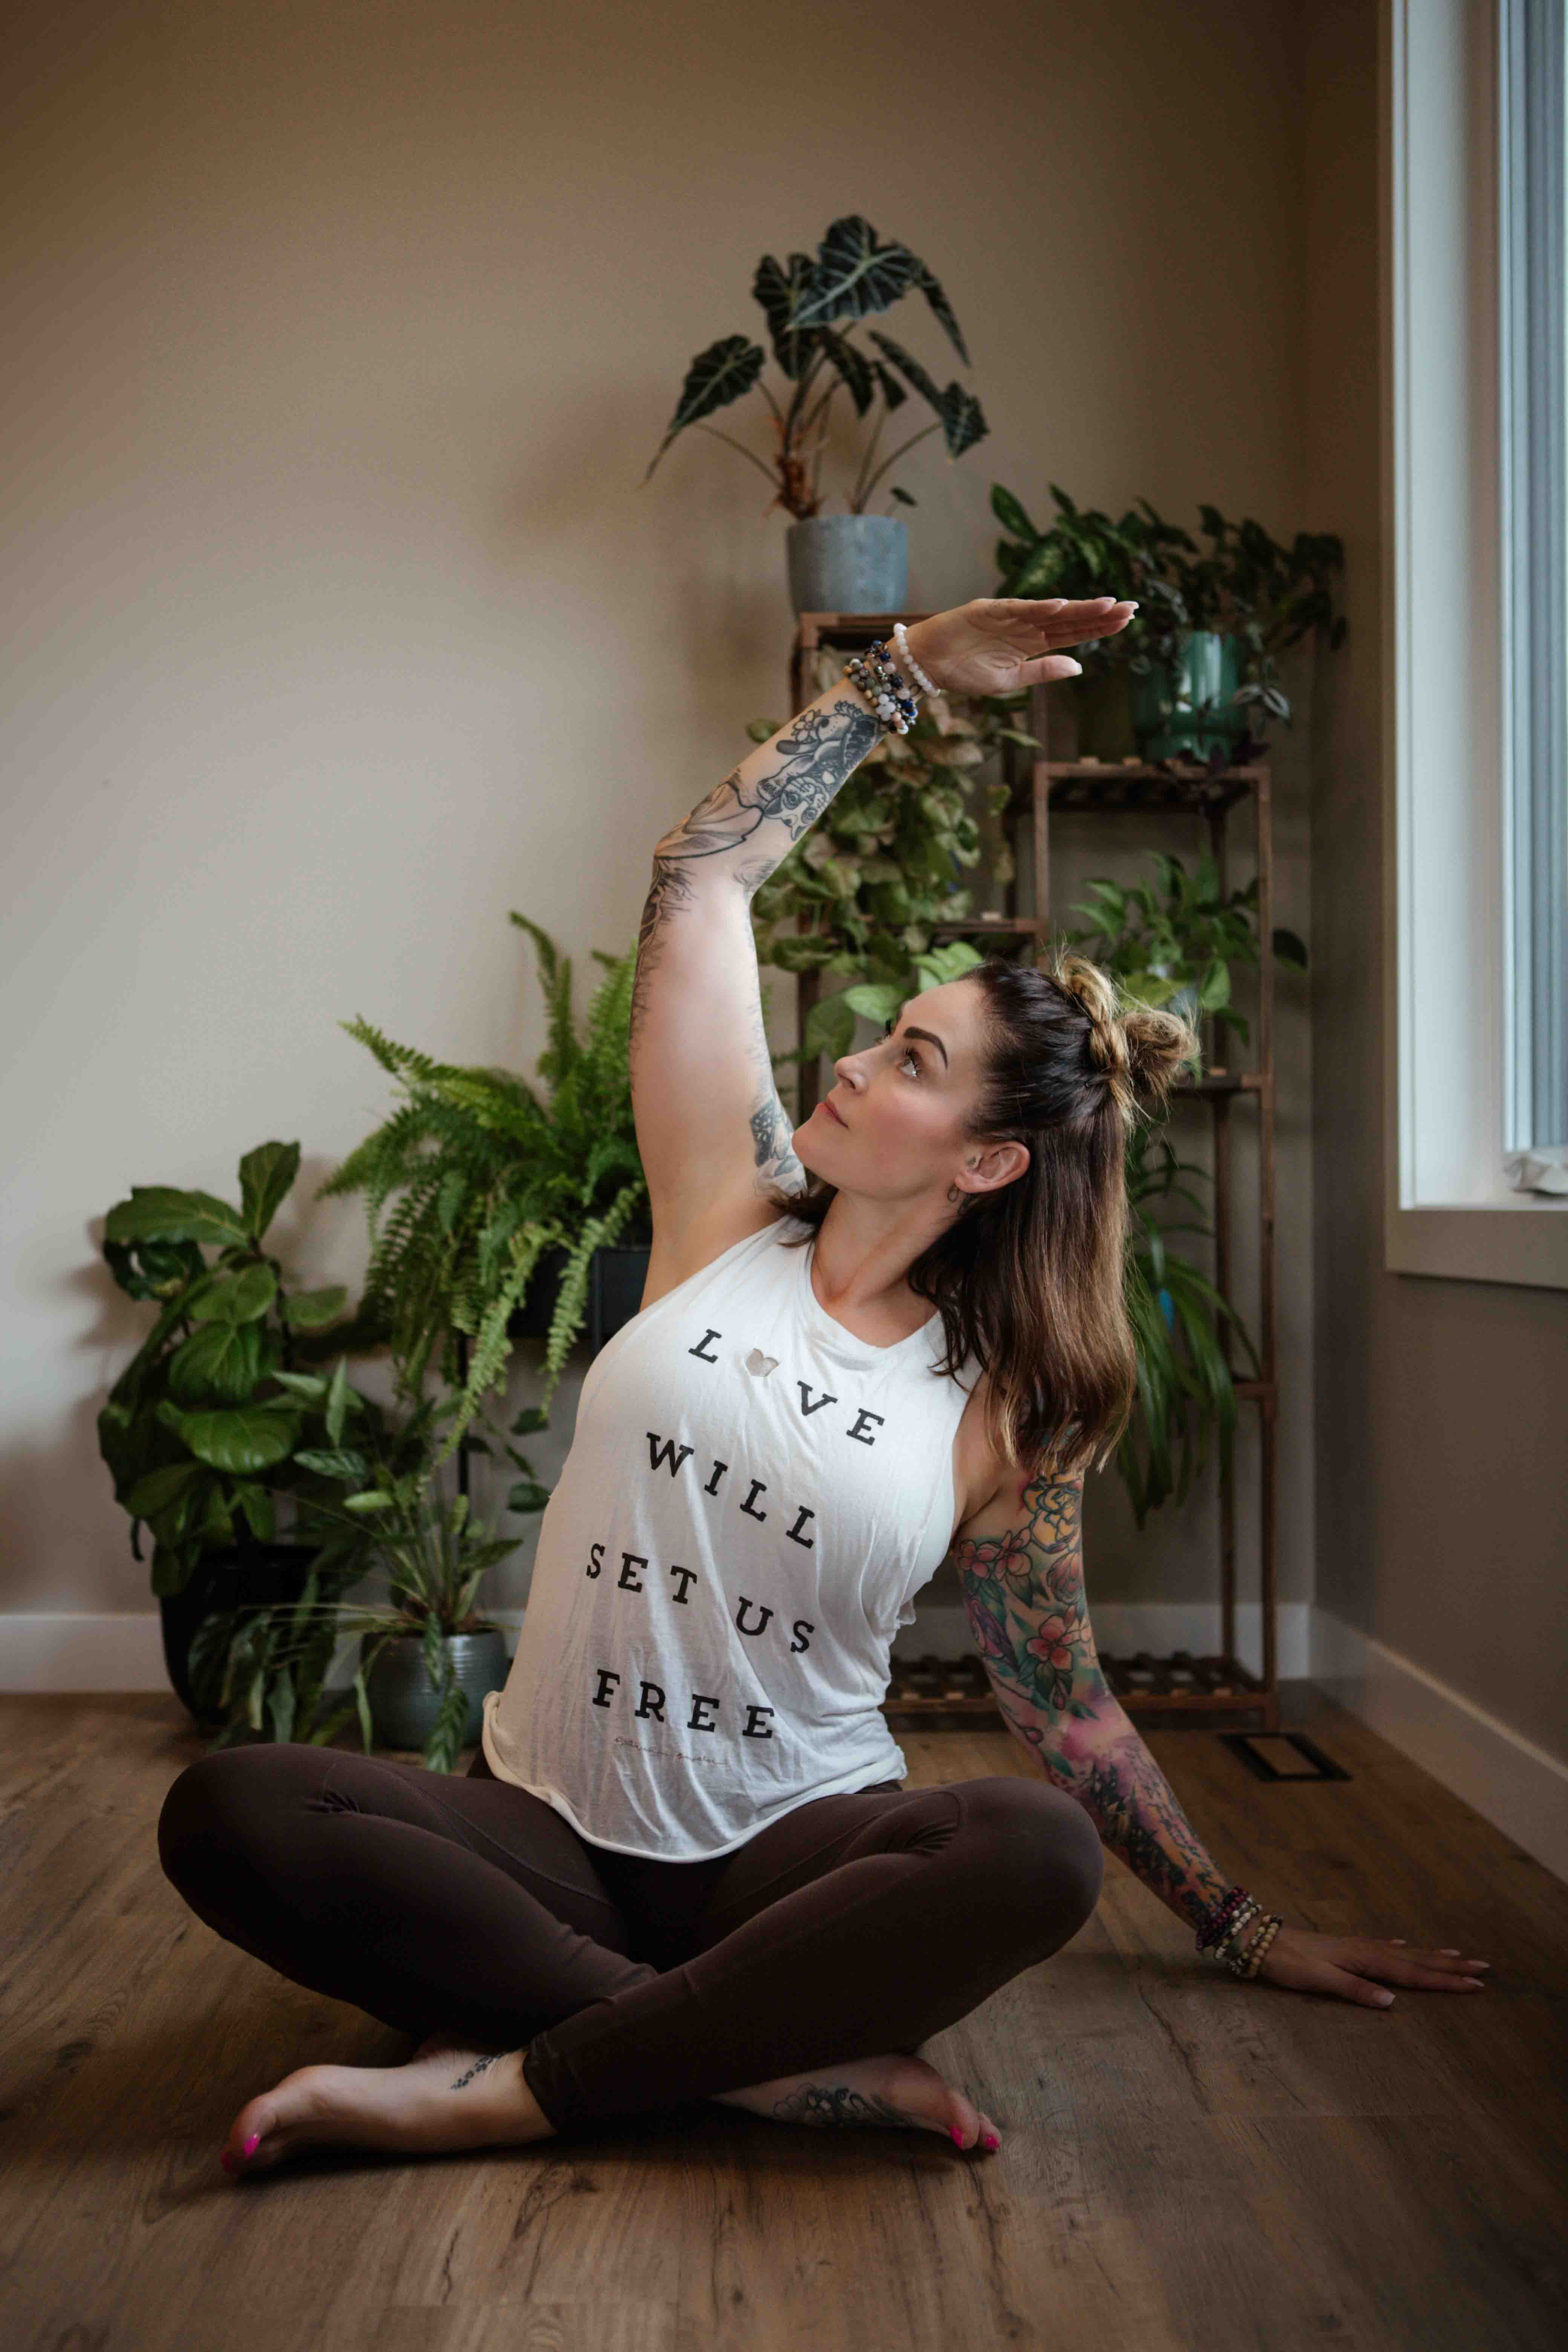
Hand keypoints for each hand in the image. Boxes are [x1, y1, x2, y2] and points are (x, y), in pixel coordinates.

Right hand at [902, 595, 1134, 698]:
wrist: (926, 666)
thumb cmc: (963, 674)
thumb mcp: (1008, 681)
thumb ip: (1042, 672)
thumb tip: (1079, 668)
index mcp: (1032, 644)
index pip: (1073, 633)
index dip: (1099, 627)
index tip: (1127, 621)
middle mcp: (1026, 625)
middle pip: (1070, 618)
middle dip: (1100, 613)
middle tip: (1131, 607)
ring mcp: (1009, 615)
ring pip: (1051, 610)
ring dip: (1078, 607)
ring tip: (1108, 605)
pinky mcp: (988, 609)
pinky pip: (1017, 608)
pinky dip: (1038, 607)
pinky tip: (1061, 606)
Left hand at [1249, 1925, 1491, 2006]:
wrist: (1259, 1940)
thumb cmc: (1287, 1963)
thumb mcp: (1319, 1979)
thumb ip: (1355, 1990)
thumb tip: (1392, 2003)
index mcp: (1365, 1959)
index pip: (1414, 1973)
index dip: (1445, 1980)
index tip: (1476, 1984)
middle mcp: (1366, 1950)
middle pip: (1417, 1960)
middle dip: (1450, 1966)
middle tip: (1483, 1967)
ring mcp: (1357, 1946)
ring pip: (1405, 1952)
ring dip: (1432, 1955)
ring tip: (1457, 1954)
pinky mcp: (1346, 1947)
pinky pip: (1385, 1948)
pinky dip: (1403, 1948)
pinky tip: (1407, 1945)